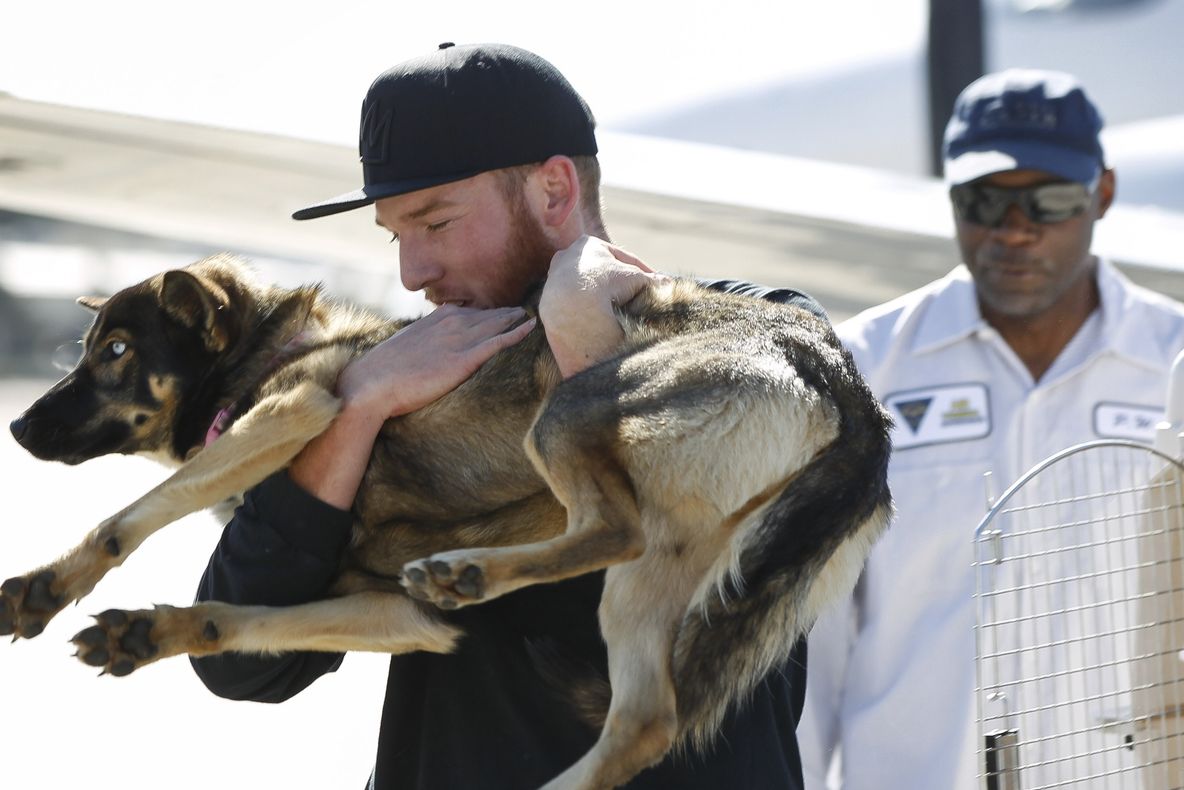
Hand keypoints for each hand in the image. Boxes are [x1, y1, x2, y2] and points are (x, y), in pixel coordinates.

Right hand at [338, 304, 535, 422]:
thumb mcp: (404, 347)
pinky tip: (532, 327)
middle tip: (524, 309)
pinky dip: (518, 332)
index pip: (469, 311)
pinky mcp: (465, 359)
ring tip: (530, 315)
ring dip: (515, 318)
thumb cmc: (384, 372)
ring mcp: (459, 339)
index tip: (500, 312)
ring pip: (497, 323)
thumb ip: (421, 341)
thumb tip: (426, 347)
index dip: (486, 312)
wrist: (373, 384)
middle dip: (506, 312)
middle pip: (487, 314)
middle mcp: (450, 323)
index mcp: (435, 319)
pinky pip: (499, 341)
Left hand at [539, 235, 669, 377]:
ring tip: (618, 313)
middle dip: (619, 284)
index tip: (655, 283)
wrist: (571, 309)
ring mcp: (554, 280)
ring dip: (601, 299)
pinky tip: (598, 322)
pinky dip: (586, 311)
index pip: (622, 258)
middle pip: (602, 273)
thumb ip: (651, 280)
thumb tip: (668, 284)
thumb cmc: (604, 286)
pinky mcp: (547, 301)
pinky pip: (574, 305)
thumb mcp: (635, 279)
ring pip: (586, 289)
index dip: (642, 271)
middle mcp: (567, 257)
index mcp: (587, 244)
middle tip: (636, 298)